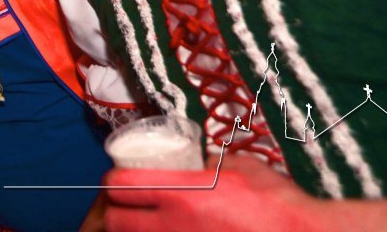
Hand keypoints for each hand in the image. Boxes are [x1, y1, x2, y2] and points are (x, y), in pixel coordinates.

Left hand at [104, 156, 333, 231]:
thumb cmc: (274, 201)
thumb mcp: (238, 166)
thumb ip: (211, 163)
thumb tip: (200, 162)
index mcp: (180, 191)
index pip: (121, 184)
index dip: (112, 181)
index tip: (116, 180)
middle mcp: (173, 223)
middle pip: (115, 221)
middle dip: (113, 213)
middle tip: (122, 207)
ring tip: (142, 224)